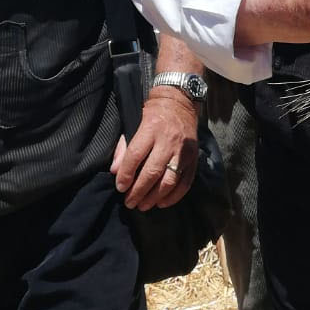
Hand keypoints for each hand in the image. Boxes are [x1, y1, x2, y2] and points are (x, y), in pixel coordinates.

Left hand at [113, 89, 198, 209]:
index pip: (136, 156)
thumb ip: (124, 147)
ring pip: (169, 180)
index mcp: (151, 129)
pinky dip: (174, 196)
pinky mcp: (193, 158)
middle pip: (152, 172)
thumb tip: (115, 172)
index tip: (120, 187)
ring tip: (143, 206)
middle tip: (129, 203)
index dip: (126, 174)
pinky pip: (185, 182)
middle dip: (138, 191)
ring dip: (154, 197)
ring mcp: (183, 151)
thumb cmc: (153, 114)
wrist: (180, 103)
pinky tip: (162, 203)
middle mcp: (168, 141)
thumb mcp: (134, 123)